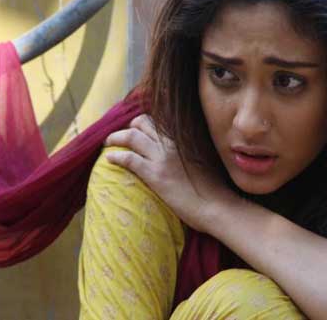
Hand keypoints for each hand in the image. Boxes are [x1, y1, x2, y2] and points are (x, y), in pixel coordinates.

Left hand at [104, 114, 236, 231]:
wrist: (218, 206)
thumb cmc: (214, 189)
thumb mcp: (202, 160)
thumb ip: (188, 152)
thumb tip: (179, 154)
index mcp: (183, 138)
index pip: (157, 121)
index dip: (143, 122)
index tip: (135, 128)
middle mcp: (172, 142)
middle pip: (141, 123)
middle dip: (127, 127)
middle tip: (120, 136)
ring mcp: (162, 157)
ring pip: (131, 137)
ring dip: (116, 138)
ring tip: (108, 142)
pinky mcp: (155, 175)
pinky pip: (129, 159)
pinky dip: (117, 156)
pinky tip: (110, 159)